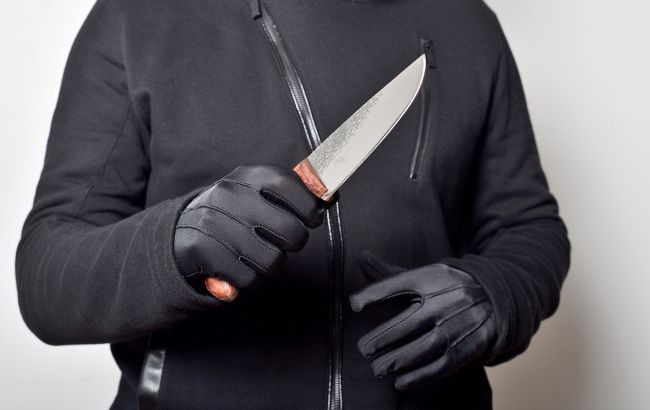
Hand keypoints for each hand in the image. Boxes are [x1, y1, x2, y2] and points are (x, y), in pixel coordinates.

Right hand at [174, 165, 325, 298]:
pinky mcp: (204, 252)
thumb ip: (295, 192)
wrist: (181, 230)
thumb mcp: (259, 191)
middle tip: (284, 240)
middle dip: (294, 241)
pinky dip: (251, 279)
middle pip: (292, 232)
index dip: (310, 207)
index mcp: (248, 175)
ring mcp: (215, 223)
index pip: (291, 186)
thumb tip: (331, 196)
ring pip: (273, 261)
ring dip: (272, 263)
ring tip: (258, 252)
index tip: (312, 217)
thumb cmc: (234, 210)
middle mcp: (230, 195)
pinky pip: (250, 280)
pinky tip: (240, 265)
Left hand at [349, 250, 495, 389]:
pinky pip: (443, 364)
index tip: (354, 305)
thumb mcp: (422, 274)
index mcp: (431, 276)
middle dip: (384, 337)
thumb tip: (360, 255)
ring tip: (377, 368)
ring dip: (399, 360)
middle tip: (363, 349)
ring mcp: (460, 322)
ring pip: (426, 345)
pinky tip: (400, 382)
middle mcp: (446, 298)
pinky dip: (420, 376)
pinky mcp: (472, 345)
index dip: (375, 294)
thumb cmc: (445, 287)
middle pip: (410, 320)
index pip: (399, 283)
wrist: (496, 297)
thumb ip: (389, 273)